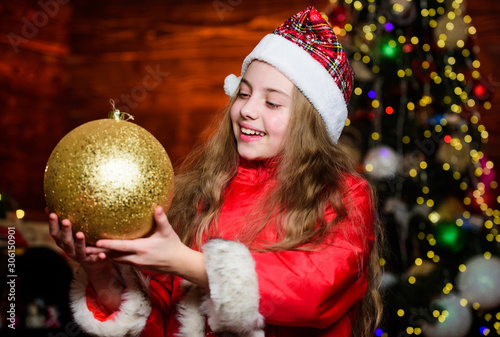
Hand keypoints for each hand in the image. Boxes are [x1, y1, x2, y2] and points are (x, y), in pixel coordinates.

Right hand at [47, 210, 109, 272]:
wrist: (91, 263)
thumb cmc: (79, 242)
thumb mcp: (70, 232)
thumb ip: (62, 221)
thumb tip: (50, 204)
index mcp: (62, 241)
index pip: (55, 232)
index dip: (53, 224)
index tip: (53, 213)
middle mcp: (69, 249)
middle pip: (66, 240)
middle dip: (66, 230)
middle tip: (66, 221)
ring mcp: (79, 256)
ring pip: (79, 249)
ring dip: (79, 242)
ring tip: (80, 234)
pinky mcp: (91, 261)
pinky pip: (95, 259)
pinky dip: (98, 257)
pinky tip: (102, 255)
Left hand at [88, 207, 208, 289]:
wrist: (178, 263)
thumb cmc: (173, 246)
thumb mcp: (167, 232)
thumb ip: (161, 219)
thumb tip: (157, 207)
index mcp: (142, 248)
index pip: (122, 247)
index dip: (109, 245)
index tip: (96, 242)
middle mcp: (136, 258)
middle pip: (113, 256)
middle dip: (98, 253)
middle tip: (82, 250)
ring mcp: (135, 263)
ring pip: (115, 260)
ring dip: (102, 256)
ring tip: (87, 252)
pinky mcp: (136, 265)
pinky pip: (120, 262)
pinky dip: (110, 258)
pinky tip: (102, 254)